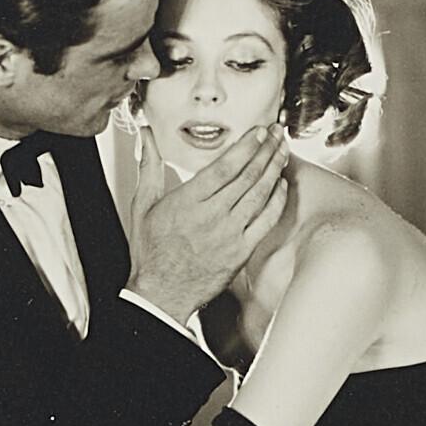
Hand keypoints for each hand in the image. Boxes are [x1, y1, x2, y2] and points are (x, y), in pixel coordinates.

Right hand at [127, 123, 289, 318]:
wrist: (161, 293)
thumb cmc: (151, 251)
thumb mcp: (143, 204)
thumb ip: (149, 166)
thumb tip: (145, 136)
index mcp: (188, 201)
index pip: (225, 166)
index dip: (246, 146)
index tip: (258, 131)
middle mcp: (212, 215)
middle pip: (247, 176)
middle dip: (265, 150)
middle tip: (276, 133)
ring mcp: (230, 234)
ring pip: (260, 195)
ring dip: (274, 170)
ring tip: (282, 151)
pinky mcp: (241, 251)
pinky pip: (266, 221)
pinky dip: (277, 201)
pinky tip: (281, 185)